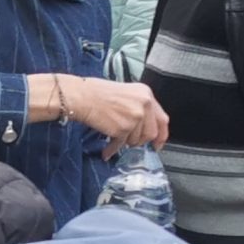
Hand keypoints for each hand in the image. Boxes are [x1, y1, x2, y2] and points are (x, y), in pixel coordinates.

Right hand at [46, 75, 169, 153]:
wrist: (81, 96)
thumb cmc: (96, 93)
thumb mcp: (126, 93)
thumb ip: (139, 107)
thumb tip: (144, 127)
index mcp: (146, 94)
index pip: (162, 119)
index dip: (161, 135)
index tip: (157, 143)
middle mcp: (144, 104)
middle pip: (151, 133)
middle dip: (140, 141)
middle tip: (130, 142)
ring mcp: (135, 117)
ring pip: (136, 140)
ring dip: (124, 143)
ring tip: (113, 138)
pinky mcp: (123, 128)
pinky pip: (121, 144)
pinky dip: (113, 149)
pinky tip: (107, 151)